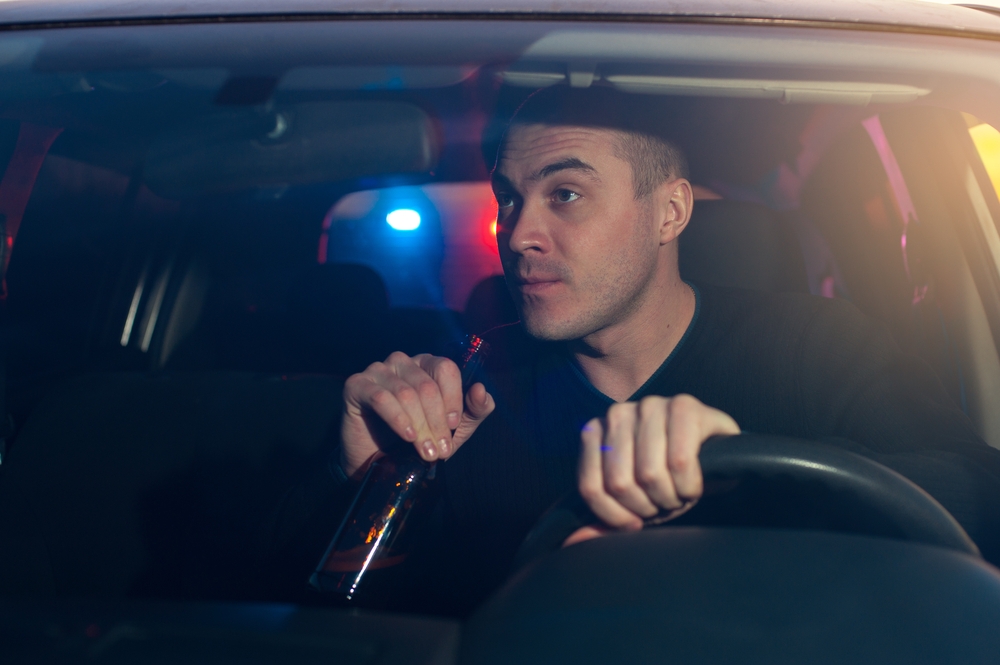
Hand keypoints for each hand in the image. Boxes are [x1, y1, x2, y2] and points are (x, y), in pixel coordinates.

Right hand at [340, 351, 494, 476]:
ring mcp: (378, 370)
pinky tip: (406, 436)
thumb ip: (475, 410)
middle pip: (426, 385)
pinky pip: (380, 397)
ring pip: (406, 393)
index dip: (453, 397)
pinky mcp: (356, 385)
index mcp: (427, 365)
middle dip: (436, 421)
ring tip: (426, 452)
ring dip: (420, 426)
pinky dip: (397, 418)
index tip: (454, 426)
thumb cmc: (419, 439)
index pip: (445, 368)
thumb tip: (482, 390)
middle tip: (440, 450)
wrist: (379, 461)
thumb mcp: (455, 429)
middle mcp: (403, 362)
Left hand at [571, 394, 738, 542]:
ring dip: (670, 497)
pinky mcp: (684, 405)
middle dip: (646, 507)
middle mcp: (618, 414)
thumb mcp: (634, 501)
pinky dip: (688, 485)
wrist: (715, 455)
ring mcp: (650, 405)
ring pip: (649, 474)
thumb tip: (575, 540)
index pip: (591, 488)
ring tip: (677, 493)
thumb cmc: (668, 478)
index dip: (615, 516)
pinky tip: (692, 484)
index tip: (635, 522)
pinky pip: (680, 461)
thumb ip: (606, 518)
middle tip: (662, 504)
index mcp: (596, 432)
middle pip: (620, 483)